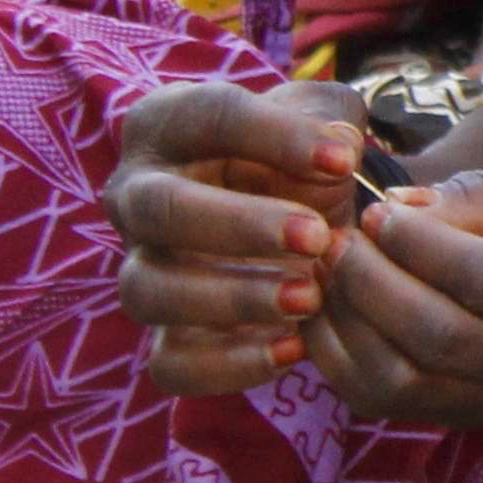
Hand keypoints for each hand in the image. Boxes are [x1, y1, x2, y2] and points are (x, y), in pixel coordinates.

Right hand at [102, 79, 372, 393]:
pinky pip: (170, 363)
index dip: (276, 136)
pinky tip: (293, 349)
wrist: (296, 218)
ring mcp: (142, 268)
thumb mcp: (321, 120)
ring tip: (309, 298)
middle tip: (315, 238)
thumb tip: (338, 147)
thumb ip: (331, 121)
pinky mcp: (163, 334)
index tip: (345, 161)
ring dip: (231, 298)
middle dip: (239, 225)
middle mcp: (137, 196)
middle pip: (160, 209)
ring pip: (149, 290)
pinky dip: (228, 364)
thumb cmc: (301, 156)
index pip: (207, 117)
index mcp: (169, 124)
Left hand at [303, 158, 482, 431]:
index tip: (380, 209)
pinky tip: (334, 306)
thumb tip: (402, 208)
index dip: (422, 244)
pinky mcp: (470, 422)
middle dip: (372, 282)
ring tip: (331, 268)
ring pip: (401, 384)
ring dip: (348, 323)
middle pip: (438, 338)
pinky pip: (385, 403)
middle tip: (339, 238)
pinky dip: (342, 356)